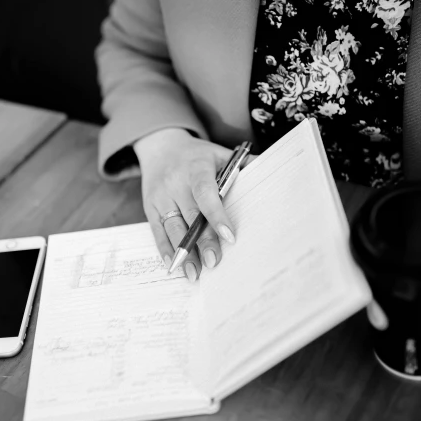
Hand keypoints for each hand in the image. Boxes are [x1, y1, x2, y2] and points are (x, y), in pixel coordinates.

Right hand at [134, 128, 235, 281]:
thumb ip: (242, 164)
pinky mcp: (150, 207)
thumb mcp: (219, 153)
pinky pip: (157, 231)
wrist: (160, 147)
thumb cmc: (197, 155)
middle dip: (202, 241)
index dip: (217, 216)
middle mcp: (176, 183)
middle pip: (191, 216)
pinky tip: (174, 264)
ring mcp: (161, 196)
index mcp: (197, 168)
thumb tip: (270, 170)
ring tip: (194, 273)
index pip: (206, 194)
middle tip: (213, 262)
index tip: (229, 236)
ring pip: (172, 227)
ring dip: (183, 252)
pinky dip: (165, 249)